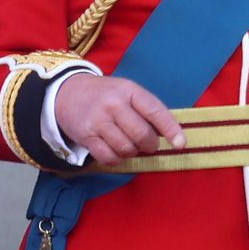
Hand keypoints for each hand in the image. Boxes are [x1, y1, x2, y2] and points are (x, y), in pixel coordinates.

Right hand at [54, 73, 184, 165]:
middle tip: (147, 144)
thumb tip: (172, 135)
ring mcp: (98, 120)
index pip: (154, 110)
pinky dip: (116, 159)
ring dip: (132, 152)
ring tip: (128, 144)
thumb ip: (146, 109)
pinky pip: (109, 157)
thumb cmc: (105, 95)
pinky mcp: (86, 136)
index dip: (170, 129)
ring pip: (126, 148)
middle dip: (150, 145)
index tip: (181, 144)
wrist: (67, 92)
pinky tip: (115, 151)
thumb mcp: (126, 91)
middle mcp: (113, 104)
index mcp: (128, 90)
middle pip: (141, 134)